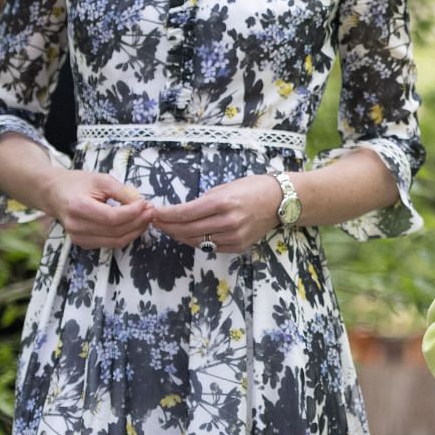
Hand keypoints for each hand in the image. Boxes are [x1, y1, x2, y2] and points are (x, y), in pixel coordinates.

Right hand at [45, 170, 153, 248]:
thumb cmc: (77, 183)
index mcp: (78, 207)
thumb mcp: (101, 180)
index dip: (133, 212)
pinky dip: (126, 236)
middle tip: (151, 210)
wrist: (54, 193)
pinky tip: (134, 225)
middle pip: (116, 231)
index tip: (145, 203)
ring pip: (116, 241)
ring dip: (135, 231)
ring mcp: (78, 238)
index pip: (112, 217)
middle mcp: (76, 226)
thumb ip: (122, 192)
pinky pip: (111, 244)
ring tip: (146, 217)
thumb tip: (141, 203)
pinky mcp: (83, 243)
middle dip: (138, 221)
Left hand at [151, 175, 280, 255]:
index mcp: (222, 202)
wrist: (280, 201)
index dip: (166, 215)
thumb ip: (204, 201)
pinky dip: (196, 241)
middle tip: (155, 222)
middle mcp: (227, 222)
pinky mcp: (238, 246)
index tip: (154, 213)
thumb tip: (183, 212)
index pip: (185, 213)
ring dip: (179, 236)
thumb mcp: (225, 187)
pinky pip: (211, 247)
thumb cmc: (252, 188)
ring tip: (168, 229)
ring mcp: (233, 237)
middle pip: (187, 229)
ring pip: (197, 241)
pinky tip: (188, 235)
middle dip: (168, 226)